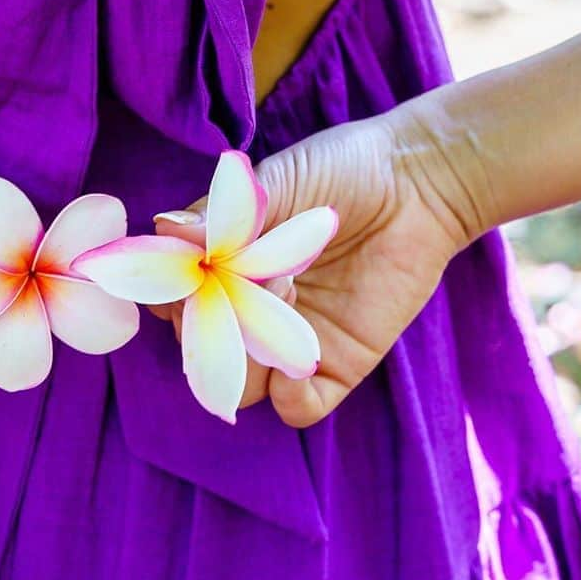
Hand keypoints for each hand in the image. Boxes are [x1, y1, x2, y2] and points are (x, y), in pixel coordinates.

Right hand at [151, 108, 475, 427]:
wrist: (415, 182)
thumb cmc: (339, 170)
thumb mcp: (274, 182)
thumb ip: (222, 213)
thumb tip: (165, 229)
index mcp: (225, 262)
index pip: (175, 297)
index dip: (172, 294)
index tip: (189, 273)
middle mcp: (250, 306)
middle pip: (202, 346)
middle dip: (212, 324)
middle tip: (240, 284)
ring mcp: (291, 338)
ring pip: (241, 384)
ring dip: (250, 358)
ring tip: (282, 304)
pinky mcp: (336, 364)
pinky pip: (298, 408)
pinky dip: (289, 398)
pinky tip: (301, 361)